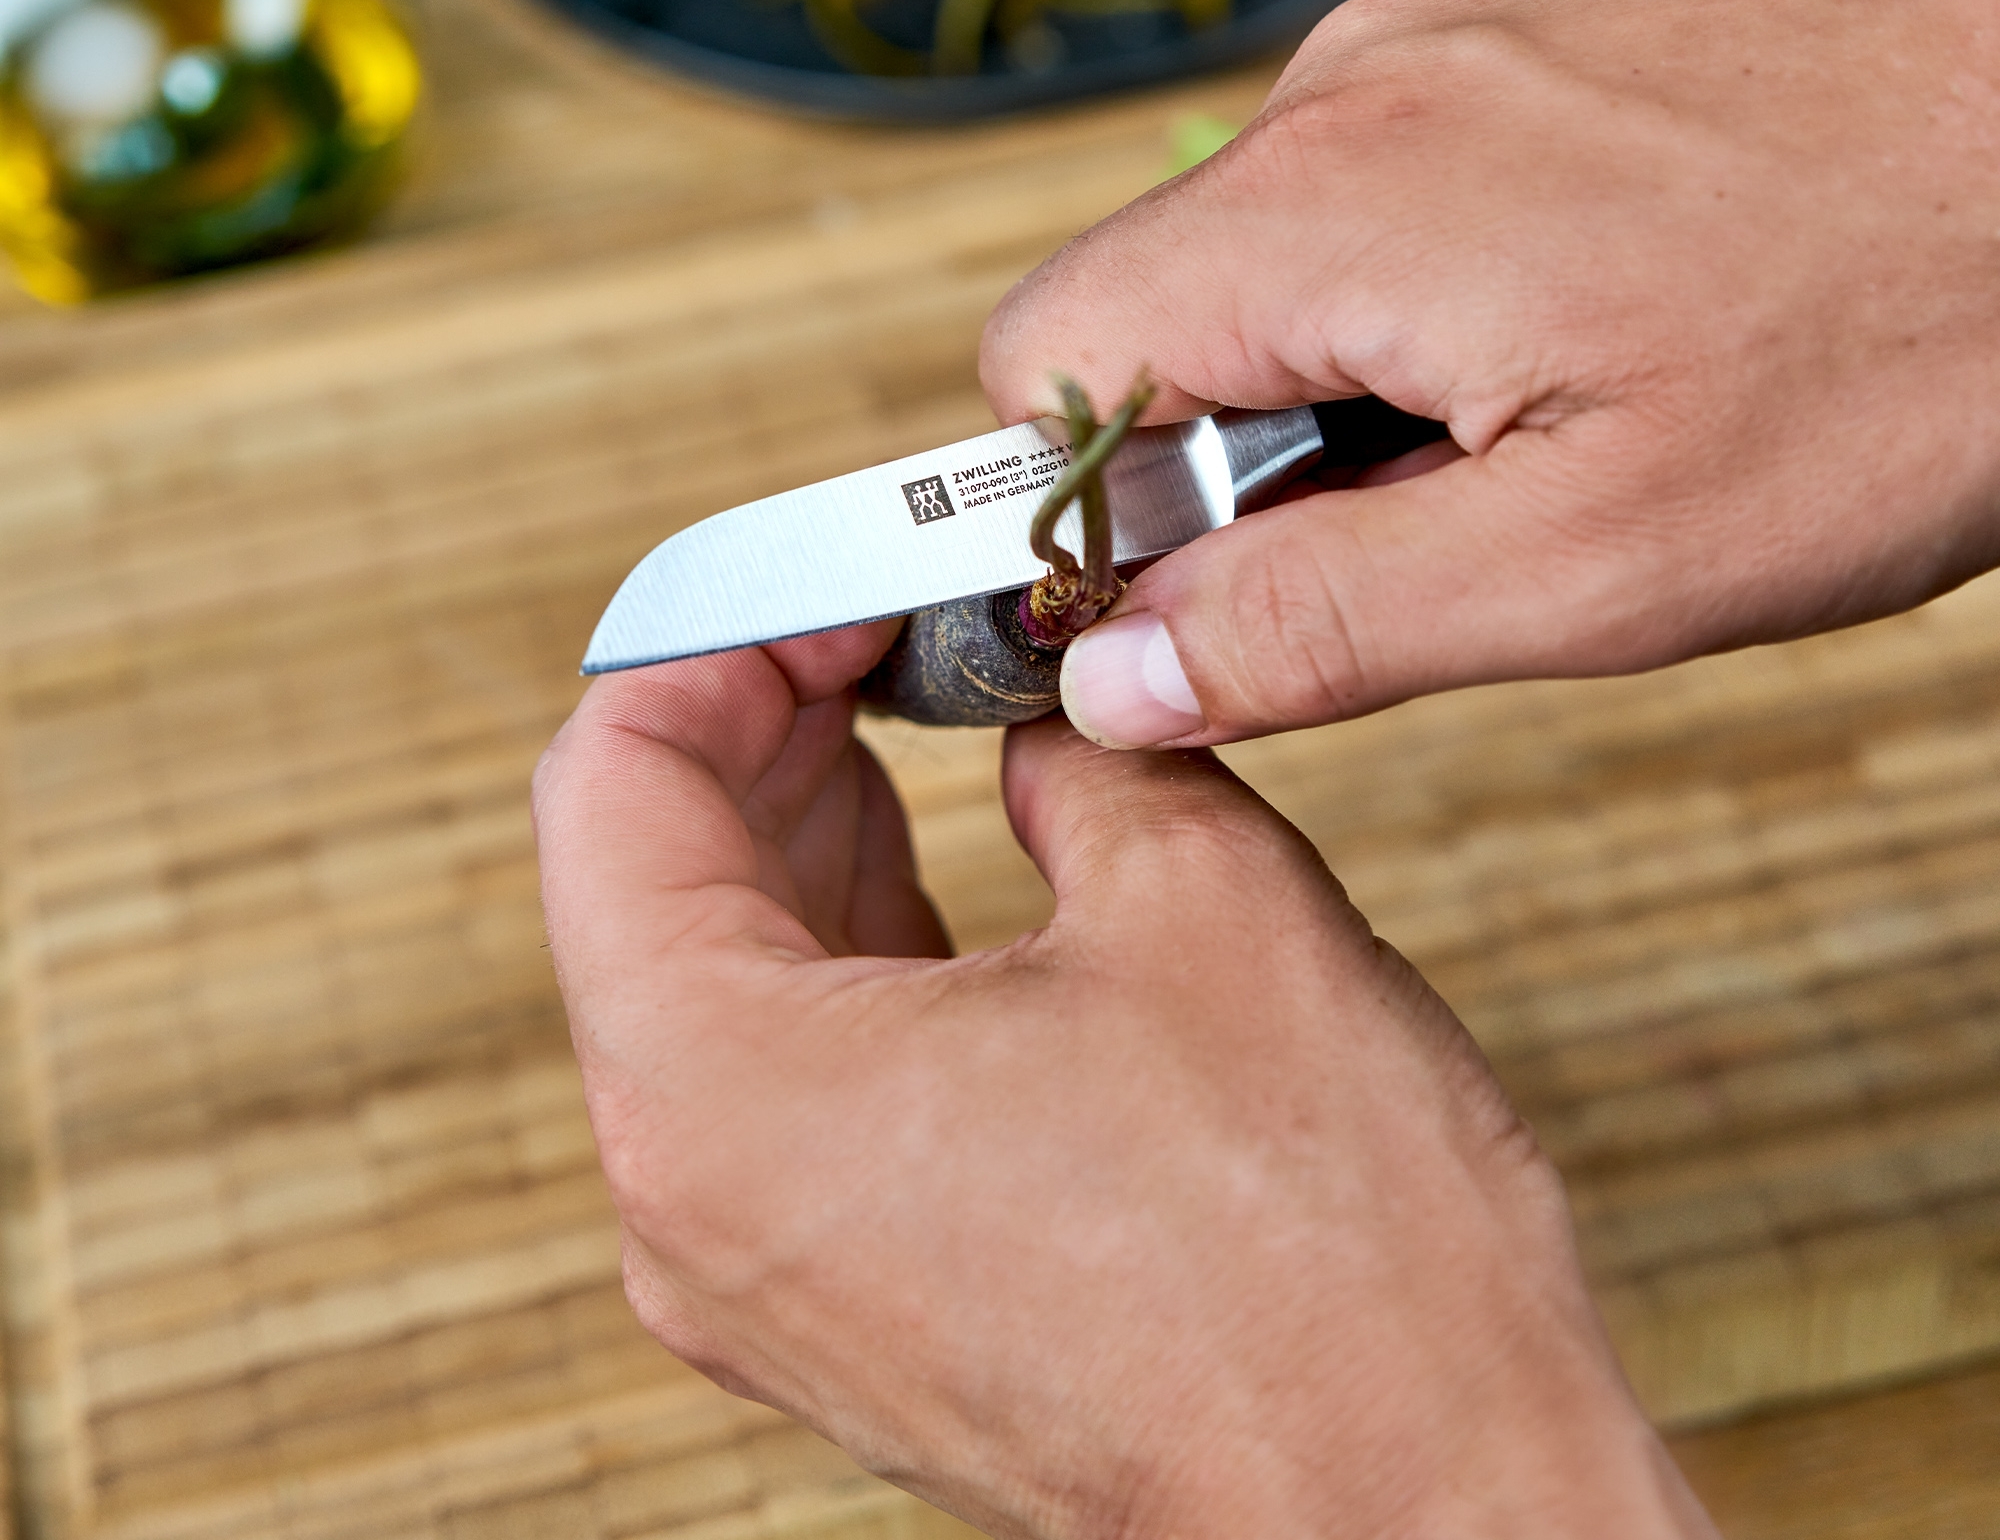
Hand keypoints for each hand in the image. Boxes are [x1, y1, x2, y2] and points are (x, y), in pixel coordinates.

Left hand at [535, 627, 1714, 1538]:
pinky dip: (838, 950)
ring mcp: (757, 1273)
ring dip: (799, 828)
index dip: (716, 642)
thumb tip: (1033, 693)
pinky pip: (779, 1080)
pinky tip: (929, 866)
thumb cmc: (1324, 1253)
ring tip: (908, 717)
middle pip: (643, 878)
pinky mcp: (842, 1305)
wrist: (1423, 1513)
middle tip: (879, 631)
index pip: (608, 783)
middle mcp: (690, 1201)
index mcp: (721, 1085)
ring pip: (710, 980)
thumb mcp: (1196, 896)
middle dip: (760, 723)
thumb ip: (1073, 747)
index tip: (831, 593)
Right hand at [982, 0, 1999, 746]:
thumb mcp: (1599, 560)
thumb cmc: (1919, 329)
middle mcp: (1345, 97)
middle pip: (1148, 320)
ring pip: (1267, 273)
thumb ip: (1317, 626)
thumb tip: (1115, 677)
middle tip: (1432, 539)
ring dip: (1345, 398)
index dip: (1082, 515)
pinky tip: (1581, 353)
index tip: (1196, 603)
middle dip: (1239, 467)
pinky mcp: (1514, 54)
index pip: (1035, 368)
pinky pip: (1376, 210)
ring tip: (1540, 443)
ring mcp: (1435, 56)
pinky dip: (1423, 315)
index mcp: (1320, 210)